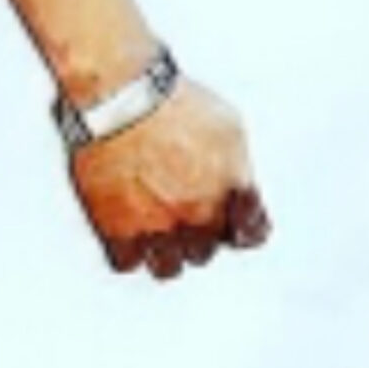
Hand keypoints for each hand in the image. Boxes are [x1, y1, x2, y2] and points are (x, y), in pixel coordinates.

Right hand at [68, 79, 269, 280]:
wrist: (127, 100)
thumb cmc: (175, 103)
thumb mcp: (230, 128)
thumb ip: (238, 168)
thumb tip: (241, 186)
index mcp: (230, 192)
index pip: (252, 232)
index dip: (249, 229)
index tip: (245, 228)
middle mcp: (197, 216)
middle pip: (207, 250)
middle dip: (204, 236)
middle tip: (195, 219)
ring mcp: (156, 227)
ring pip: (169, 267)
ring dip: (170, 254)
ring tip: (165, 235)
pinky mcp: (115, 230)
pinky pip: (127, 263)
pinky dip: (132, 253)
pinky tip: (134, 236)